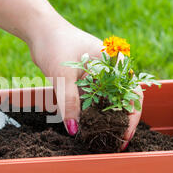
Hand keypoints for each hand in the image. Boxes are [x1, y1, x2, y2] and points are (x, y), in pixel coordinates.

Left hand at [29, 18, 141, 149]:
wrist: (39, 29)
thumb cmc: (54, 44)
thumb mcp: (62, 75)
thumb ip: (69, 102)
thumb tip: (74, 129)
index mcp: (115, 64)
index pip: (132, 95)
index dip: (131, 118)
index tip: (124, 138)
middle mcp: (110, 69)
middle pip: (121, 100)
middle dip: (117, 122)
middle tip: (111, 143)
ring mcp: (98, 74)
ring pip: (105, 101)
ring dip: (102, 118)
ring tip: (99, 137)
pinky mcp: (85, 77)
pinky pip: (92, 98)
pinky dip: (89, 111)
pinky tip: (84, 125)